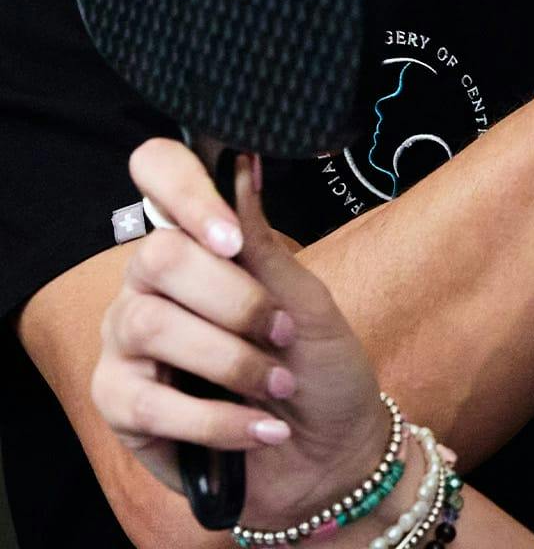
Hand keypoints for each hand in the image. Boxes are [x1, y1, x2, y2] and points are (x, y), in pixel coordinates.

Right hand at [93, 141, 394, 528]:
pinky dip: (218, 418)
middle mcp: (150, 286)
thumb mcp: (310, 304)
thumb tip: (243, 168)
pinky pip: (149, 403)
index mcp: (198, 244)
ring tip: (277, 383)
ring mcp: (127, 345)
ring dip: (231, 361)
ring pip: (150, 326)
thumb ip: (267, 246)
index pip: (157, 175)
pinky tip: (260, 427)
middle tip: (282, 330)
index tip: (232, 236)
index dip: (184, 191)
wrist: (327, 452)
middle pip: (157, 257)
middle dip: (233, 298)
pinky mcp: (121, 406)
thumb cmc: (319, 369)